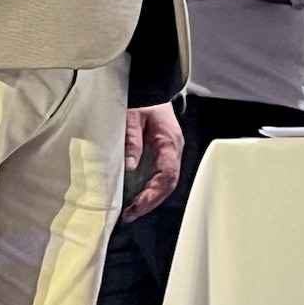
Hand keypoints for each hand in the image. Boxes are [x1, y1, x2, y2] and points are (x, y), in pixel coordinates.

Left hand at [121, 103, 183, 221]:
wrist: (149, 89)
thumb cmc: (142, 101)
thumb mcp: (132, 117)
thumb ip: (132, 140)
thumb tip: (130, 166)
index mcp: (170, 142)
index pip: (168, 175)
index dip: (153, 193)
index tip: (136, 206)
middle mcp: (174, 151)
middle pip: (168, 184)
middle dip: (150, 202)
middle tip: (129, 215)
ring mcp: (169, 154)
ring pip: (165, 183)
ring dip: (149, 200)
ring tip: (130, 212)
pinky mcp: (162, 155)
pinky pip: (159, 177)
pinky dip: (148, 191)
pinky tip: (134, 199)